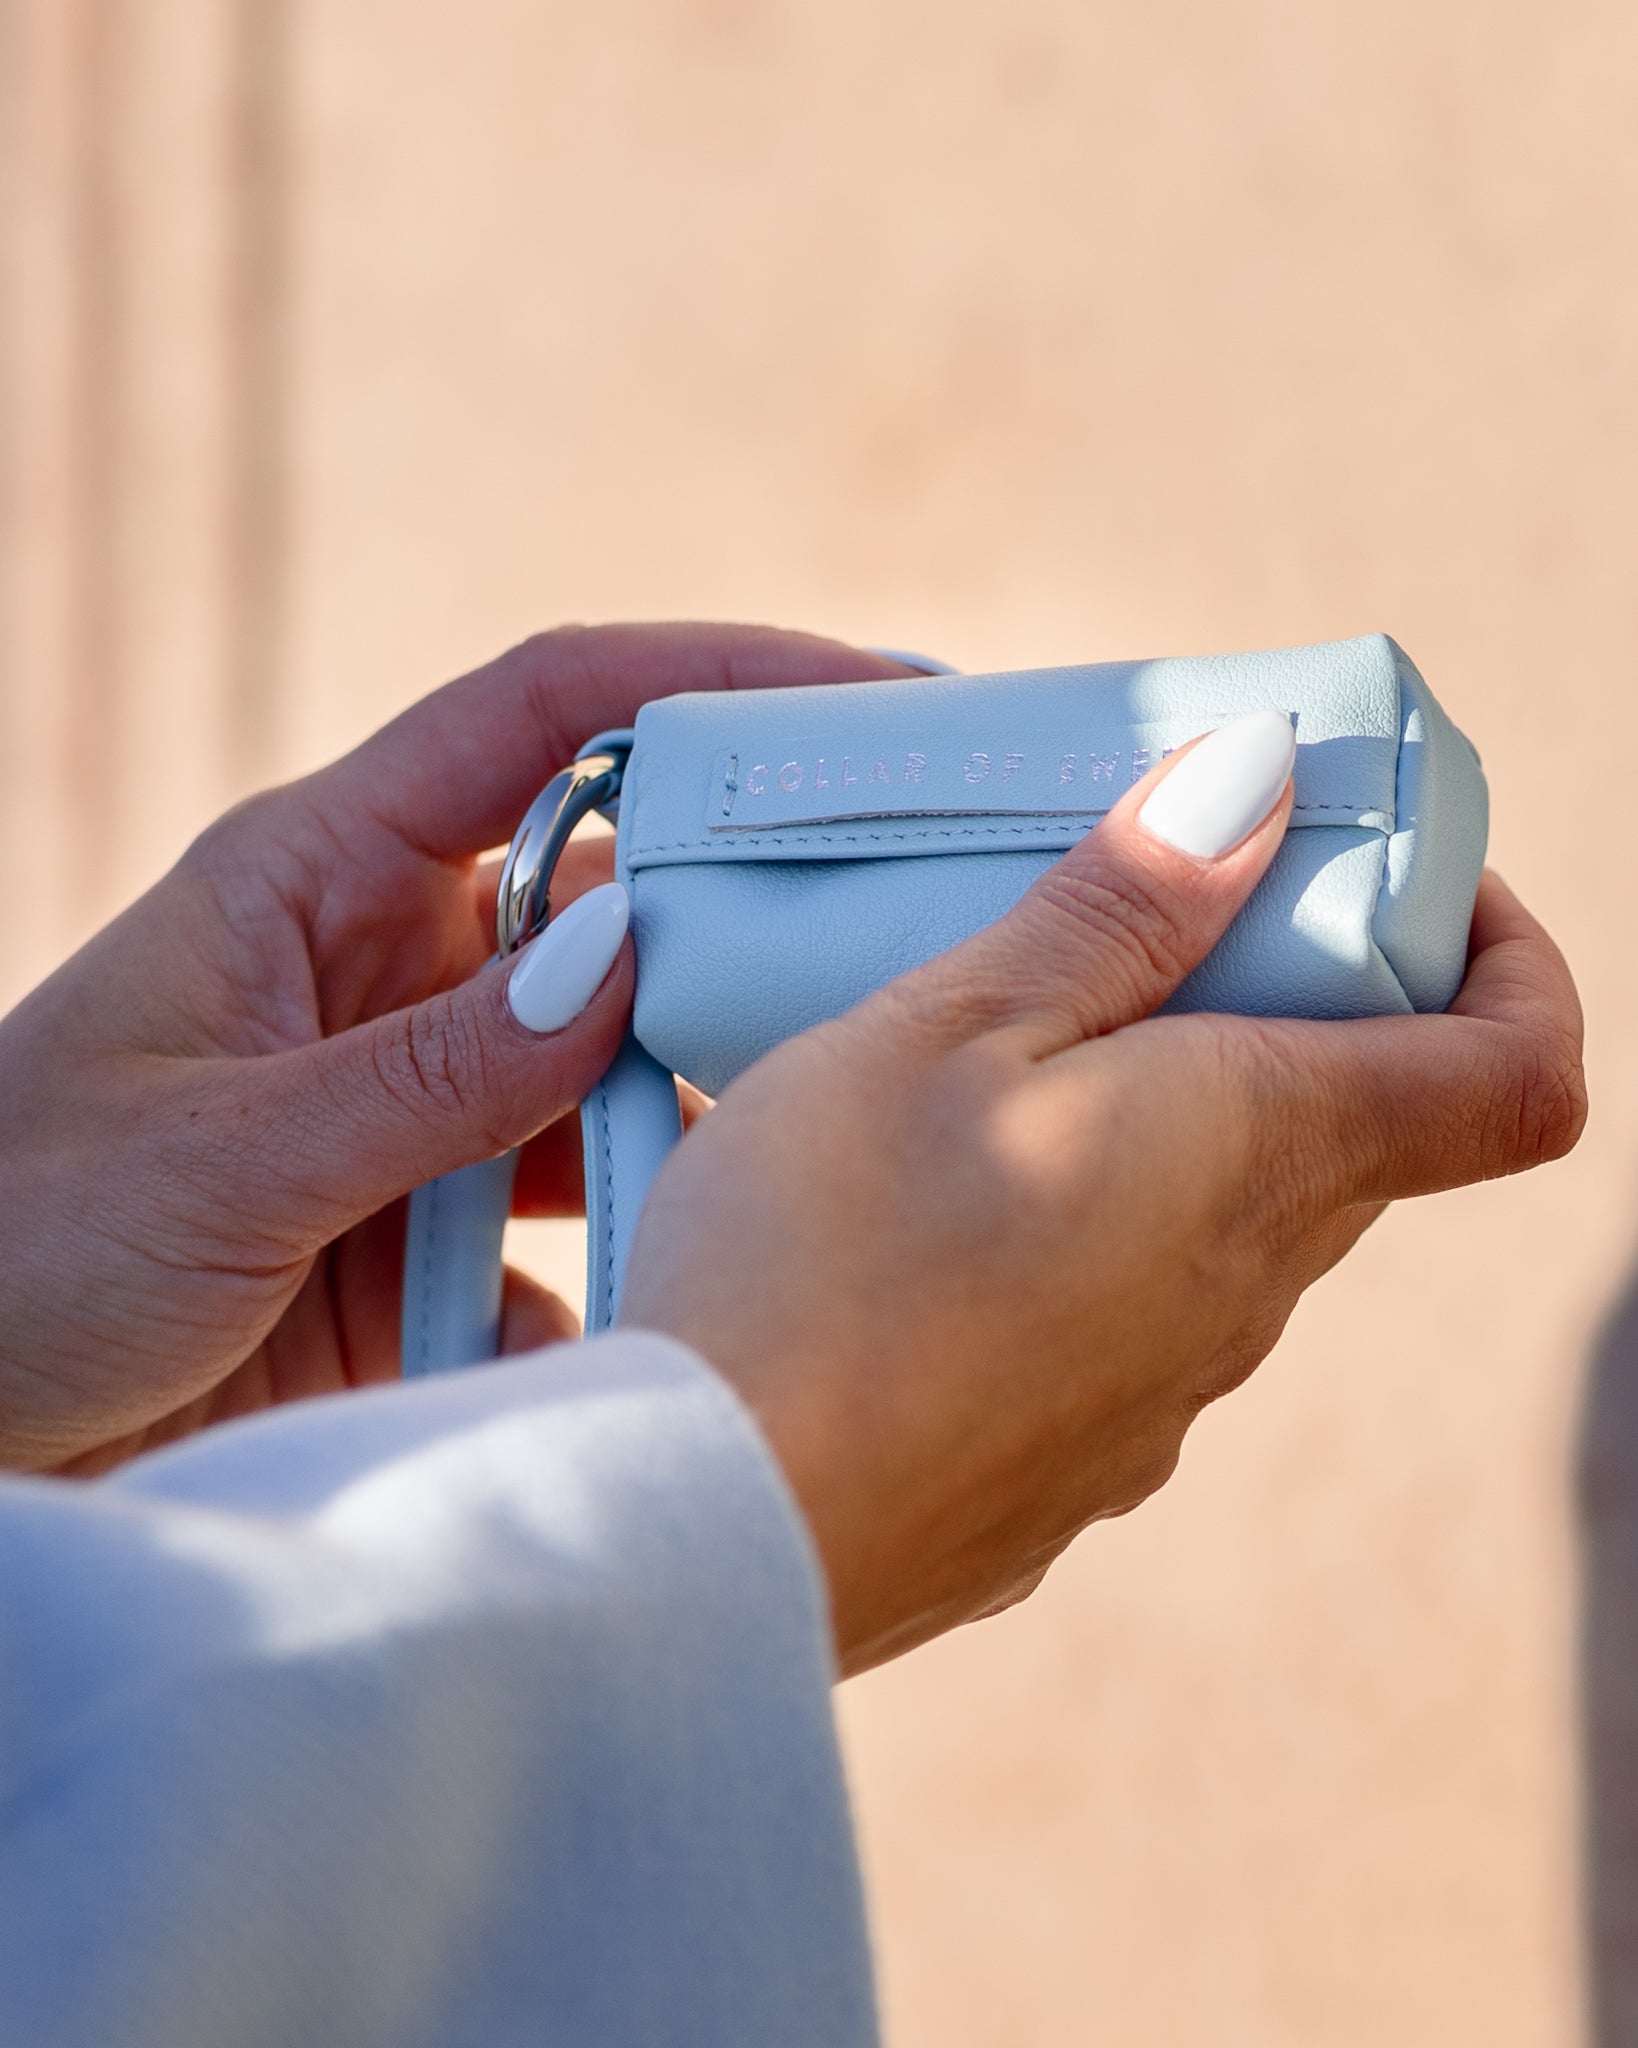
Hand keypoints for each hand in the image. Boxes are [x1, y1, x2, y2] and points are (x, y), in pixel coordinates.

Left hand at [0, 624, 916, 1472]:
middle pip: (617, 890)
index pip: (542, 719)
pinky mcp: (440, 1236)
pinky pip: (585, 1225)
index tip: (863, 691)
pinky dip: (636, 1262)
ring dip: (704, 1104)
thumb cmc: (10, 1251)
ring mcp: (426, 1106)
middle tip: (909, 930)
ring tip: (820, 1137)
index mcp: (320, 880)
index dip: (704, 676)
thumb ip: (430, 1071)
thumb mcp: (218, 1154)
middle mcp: (395, 973)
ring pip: (621, 1066)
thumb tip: (630, 953)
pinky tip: (678, 1311)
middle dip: (751, 905)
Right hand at [622, 717, 1587, 1675]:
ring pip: (1227, 1224)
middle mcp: (1244, 1294)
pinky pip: (1125, 1324)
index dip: (1509, 961)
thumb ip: (1119, 910)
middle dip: (1291, 1014)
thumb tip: (1260, 788)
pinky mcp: (1067, 1471)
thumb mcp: (947, 1026)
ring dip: (1166, 1128)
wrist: (708, 1532)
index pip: (1517, 1077)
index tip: (1398, 889)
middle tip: (1139, 934)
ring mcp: (1160, 1402)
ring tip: (988, 1076)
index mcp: (1254, 1154)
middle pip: (1355, 1132)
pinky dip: (1078, 1242)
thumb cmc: (818, 1251)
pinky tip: (922, 1231)